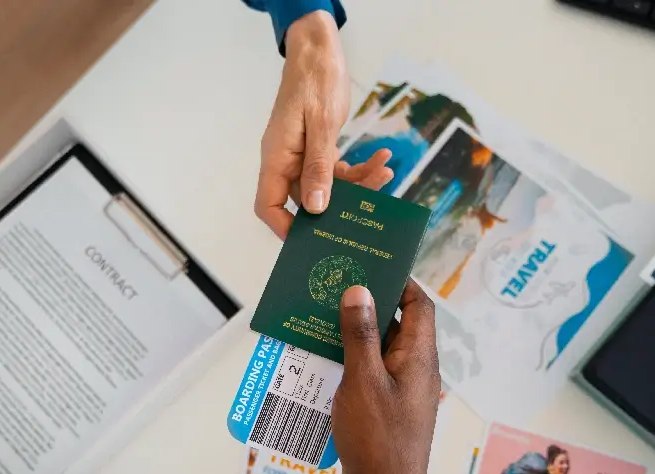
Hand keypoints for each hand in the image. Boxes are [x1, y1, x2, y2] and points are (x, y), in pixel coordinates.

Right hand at [256, 11, 393, 238]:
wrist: (319, 51)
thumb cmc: (314, 80)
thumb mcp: (320, 124)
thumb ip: (318, 166)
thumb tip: (315, 208)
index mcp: (276, 156)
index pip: (269, 205)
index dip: (286, 228)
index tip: (313, 241)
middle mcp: (286, 160)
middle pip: (307, 200)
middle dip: (341, 205)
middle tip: (370, 208)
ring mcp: (302, 155)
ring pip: (329, 186)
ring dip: (359, 184)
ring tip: (385, 172)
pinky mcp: (319, 148)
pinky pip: (338, 169)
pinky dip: (359, 167)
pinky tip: (381, 159)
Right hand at [332, 281, 439, 473]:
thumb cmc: (378, 440)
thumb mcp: (364, 381)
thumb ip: (361, 335)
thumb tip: (360, 290)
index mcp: (419, 357)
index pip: (419, 305)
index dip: (400, 280)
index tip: (371, 263)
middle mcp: (414, 369)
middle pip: (395, 324)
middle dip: (365, 304)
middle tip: (334, 284)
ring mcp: (400, 389)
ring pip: (376, 348)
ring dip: (350, 334)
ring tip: (318, 315)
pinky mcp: (384, 406)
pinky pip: (367, 372)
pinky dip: (347, 360)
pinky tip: (318, 356)